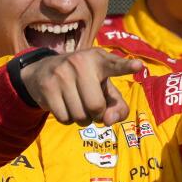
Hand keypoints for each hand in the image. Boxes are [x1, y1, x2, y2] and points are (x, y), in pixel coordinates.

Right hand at [20, 48, 142, 125]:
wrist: (43, 72)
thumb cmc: (85, 82)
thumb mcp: (105, 89)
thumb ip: (118, 107)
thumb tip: (108, 121)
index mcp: (99, 60)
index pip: (115, 65)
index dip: (127, 66)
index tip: (139, 65)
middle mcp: (80, 63)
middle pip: (96, 106)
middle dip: (97, 114)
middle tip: (92, 106)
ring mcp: (61, 74)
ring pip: (80, 116)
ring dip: (82, 119)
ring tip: (78, 104)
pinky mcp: (47, 87)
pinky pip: (65, 119)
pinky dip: (68, 119)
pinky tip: (64, 105)